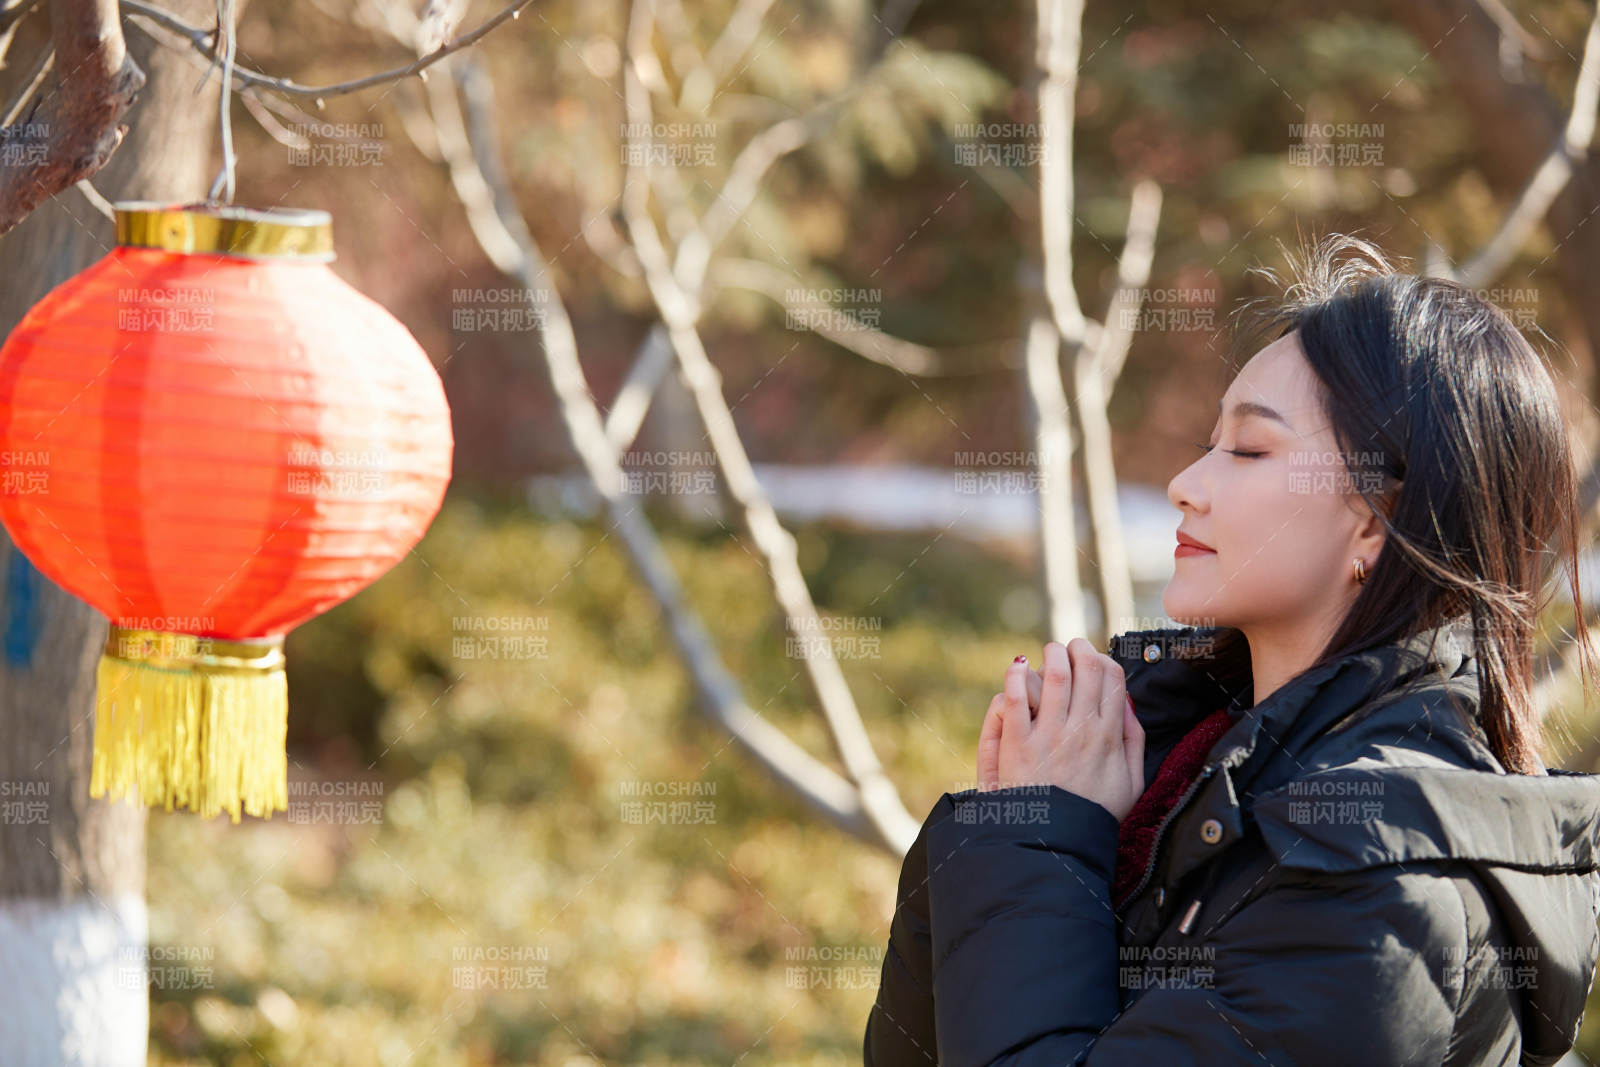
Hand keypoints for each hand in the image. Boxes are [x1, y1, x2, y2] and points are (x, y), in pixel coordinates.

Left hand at [975, 639, 1144, 821]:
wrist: (1056, 843)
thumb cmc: (1093, 813)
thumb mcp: (1131, 782)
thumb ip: (1133, 741)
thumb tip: (1127, 704)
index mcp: (1109, 736)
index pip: (1112, 678)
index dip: (1103, 659)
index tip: (1093, 659)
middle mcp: (1081, 730)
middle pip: (1085, 669)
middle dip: (1078, 649)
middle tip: (1070, 648)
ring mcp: (1049, 736)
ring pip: (1054, 676)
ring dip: (1052, 656)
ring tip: (1048, 653)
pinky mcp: (1018, 744)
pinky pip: (1016, 699)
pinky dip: (1016, 676)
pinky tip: (1018, 666)